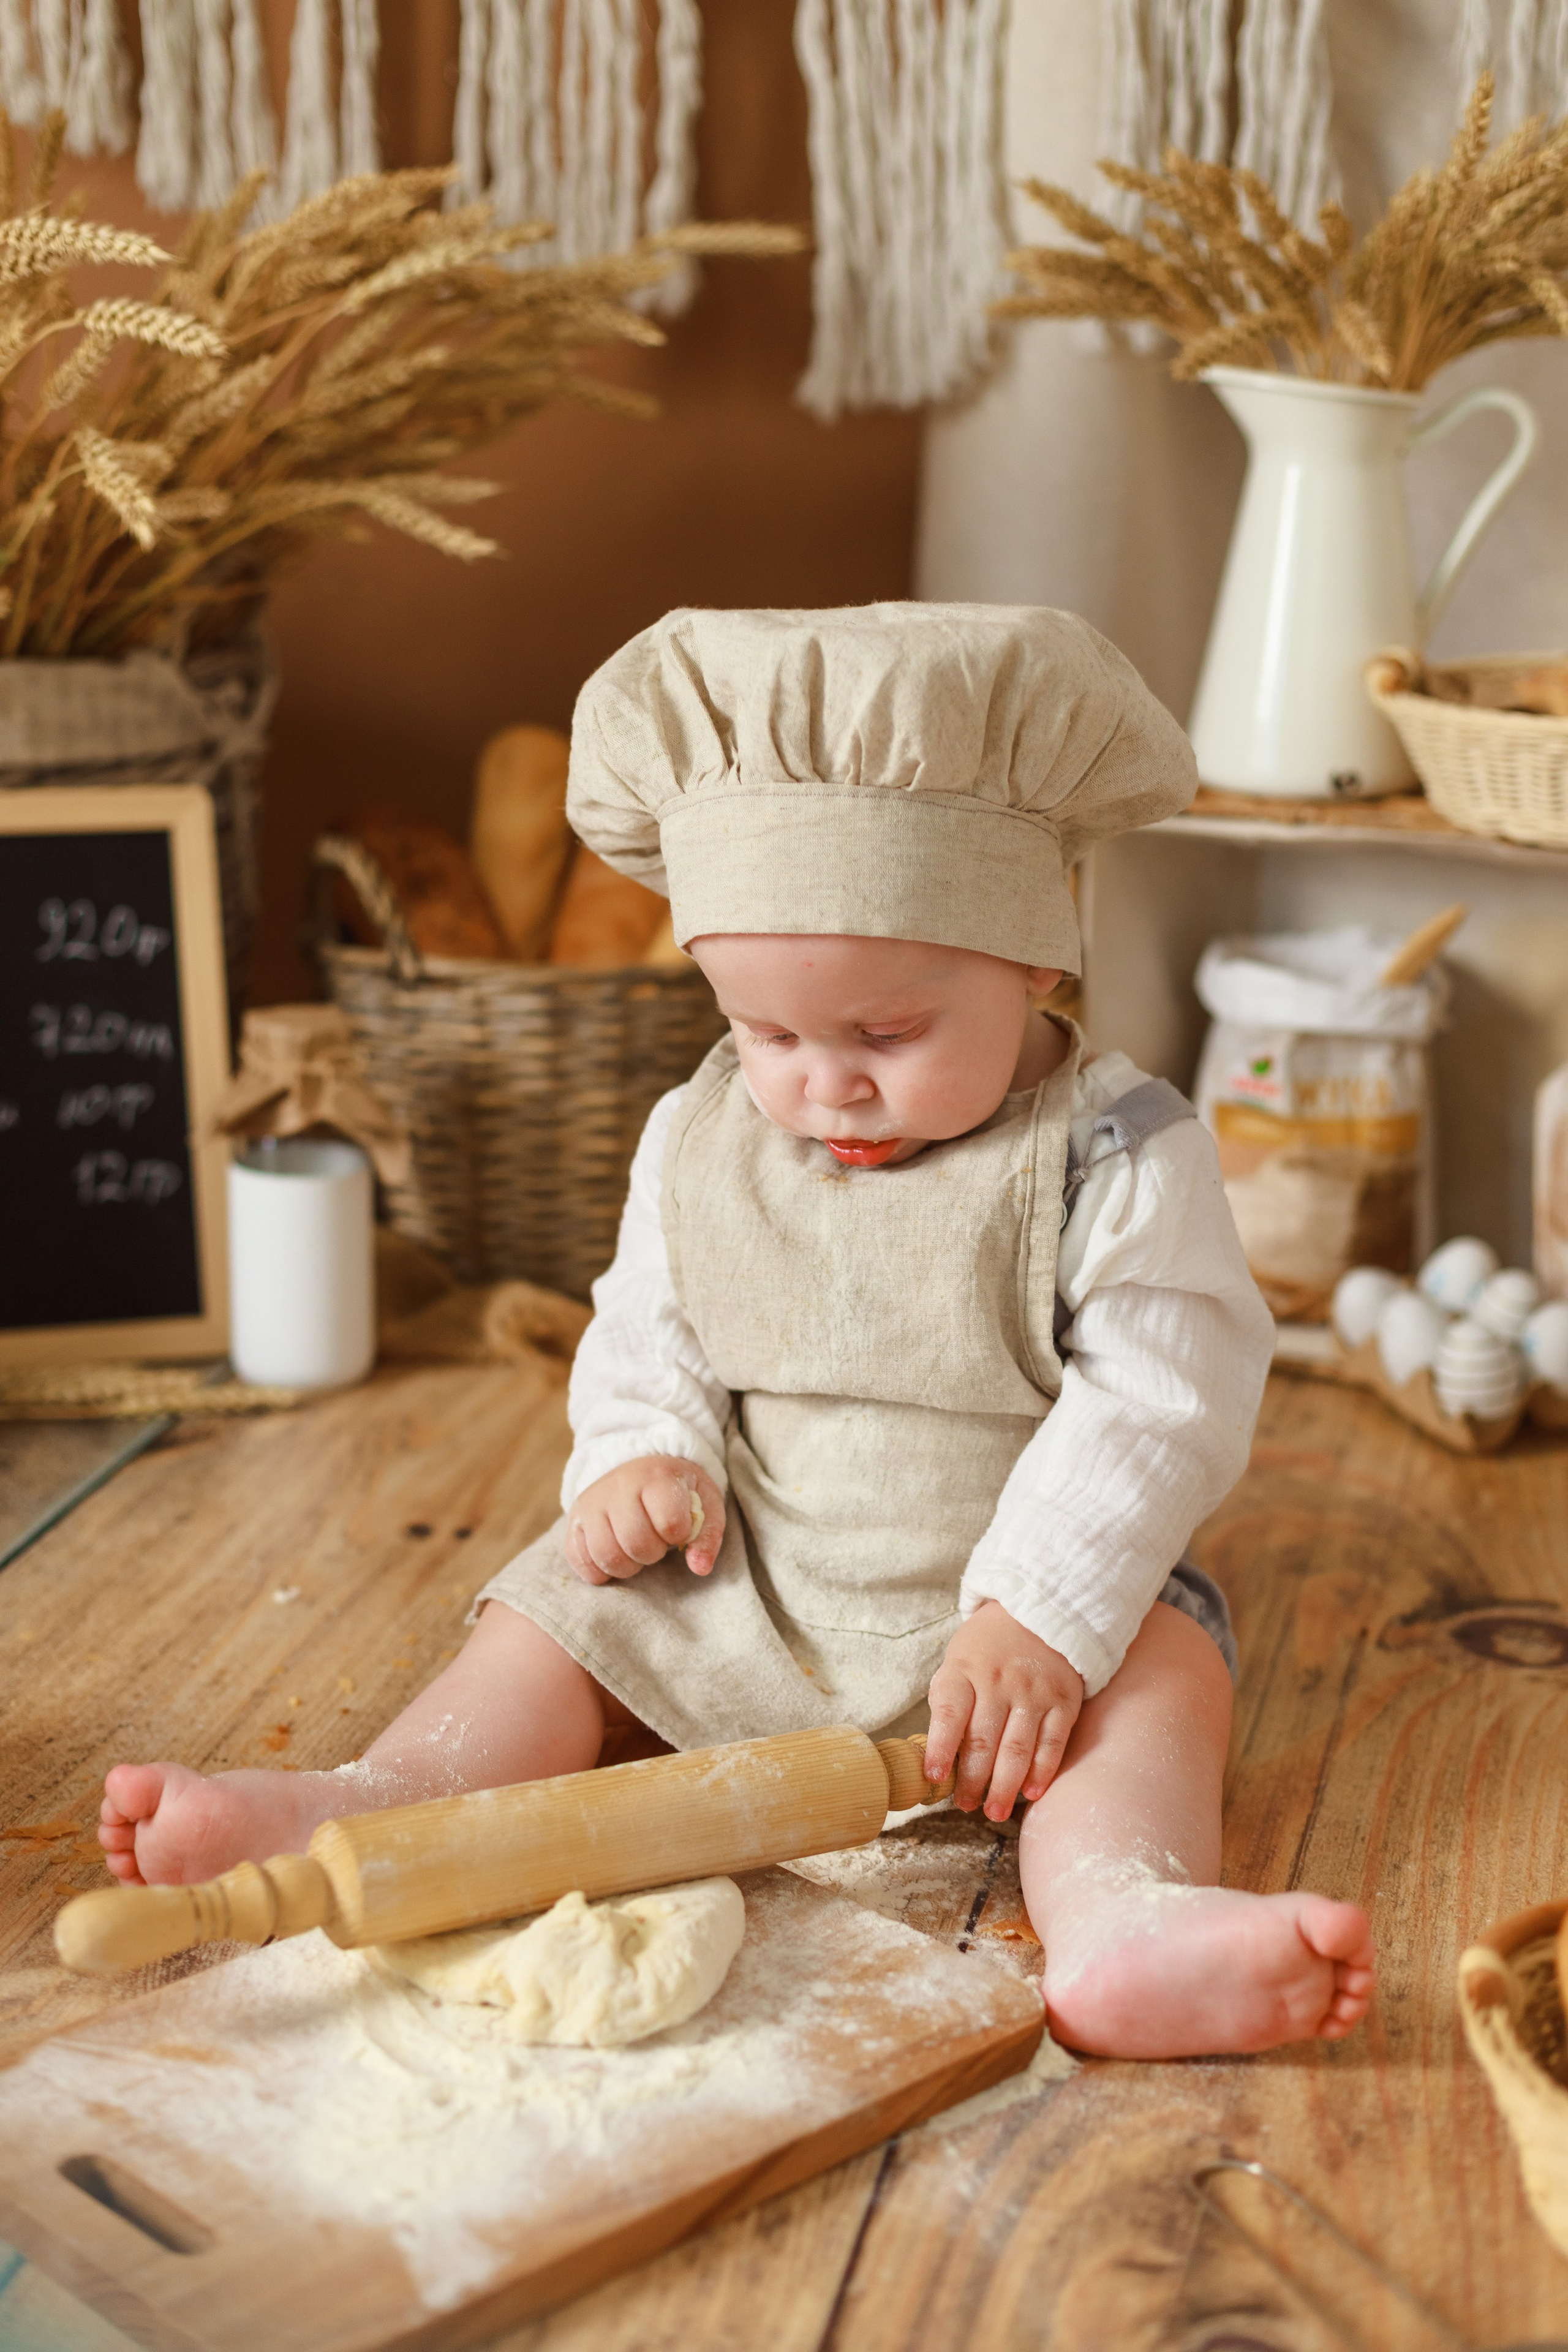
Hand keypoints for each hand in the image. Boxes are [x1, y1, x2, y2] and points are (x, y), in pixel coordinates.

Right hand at [566, 1457, 724, 1585]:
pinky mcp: (574, 1520)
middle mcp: (618, 1486)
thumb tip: (699, 1569)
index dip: (678, 1535)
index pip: (670, 1523)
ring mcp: (591, 1503)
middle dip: (653, 1553)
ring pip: (606, 1556)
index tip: (678, 1527)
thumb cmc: (677, 1492)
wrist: (639, 1469)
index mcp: (656, 1477)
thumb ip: (707, 1536)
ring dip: (628, 1565)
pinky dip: (599, 1570)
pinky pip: (579, 1560)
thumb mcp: (705, 1504)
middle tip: (656, 1541)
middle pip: (636, 1544)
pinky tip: (615, 1556)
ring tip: (636, 1549)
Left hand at [923, 1601, 1083, 1820]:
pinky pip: (1053, 1743)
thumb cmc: (988, 1647)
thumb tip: (939, 1756)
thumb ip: (950, 1702)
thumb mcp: (958, 1660)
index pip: (949, 1714)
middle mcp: (1000, 1681)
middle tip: (965, 1805)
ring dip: (1005, 1786)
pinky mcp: (1064, 1700)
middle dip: (972, 1780)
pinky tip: (1031, 1793)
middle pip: (983, 1740)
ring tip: (994, 1812)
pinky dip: (1042, 1772)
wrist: (1040, 1611)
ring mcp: (1034, 1691)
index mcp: (965, 1670)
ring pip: (1017, 1748)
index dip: (939, 1749)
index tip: (933, 1778)